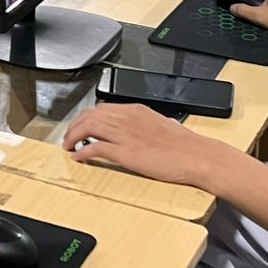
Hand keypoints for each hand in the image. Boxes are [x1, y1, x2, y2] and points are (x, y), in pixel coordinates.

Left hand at [63, 103, 226, 186]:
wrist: (198, 157)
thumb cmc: (186, 145)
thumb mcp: (166, 124)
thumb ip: (152, 123)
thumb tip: (151, 126)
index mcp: (137, 110)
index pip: (102, 109)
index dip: (86, 118)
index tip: (80, 127)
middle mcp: (128, 119)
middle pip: (90, 116)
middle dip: (75, 126)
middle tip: (69, 138)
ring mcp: (126, 135)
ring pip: (88, 129)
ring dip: (74, 138)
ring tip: (69, 147)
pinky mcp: (126, 153)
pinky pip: (95, 149)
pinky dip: (83, 153)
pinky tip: (79, 158)